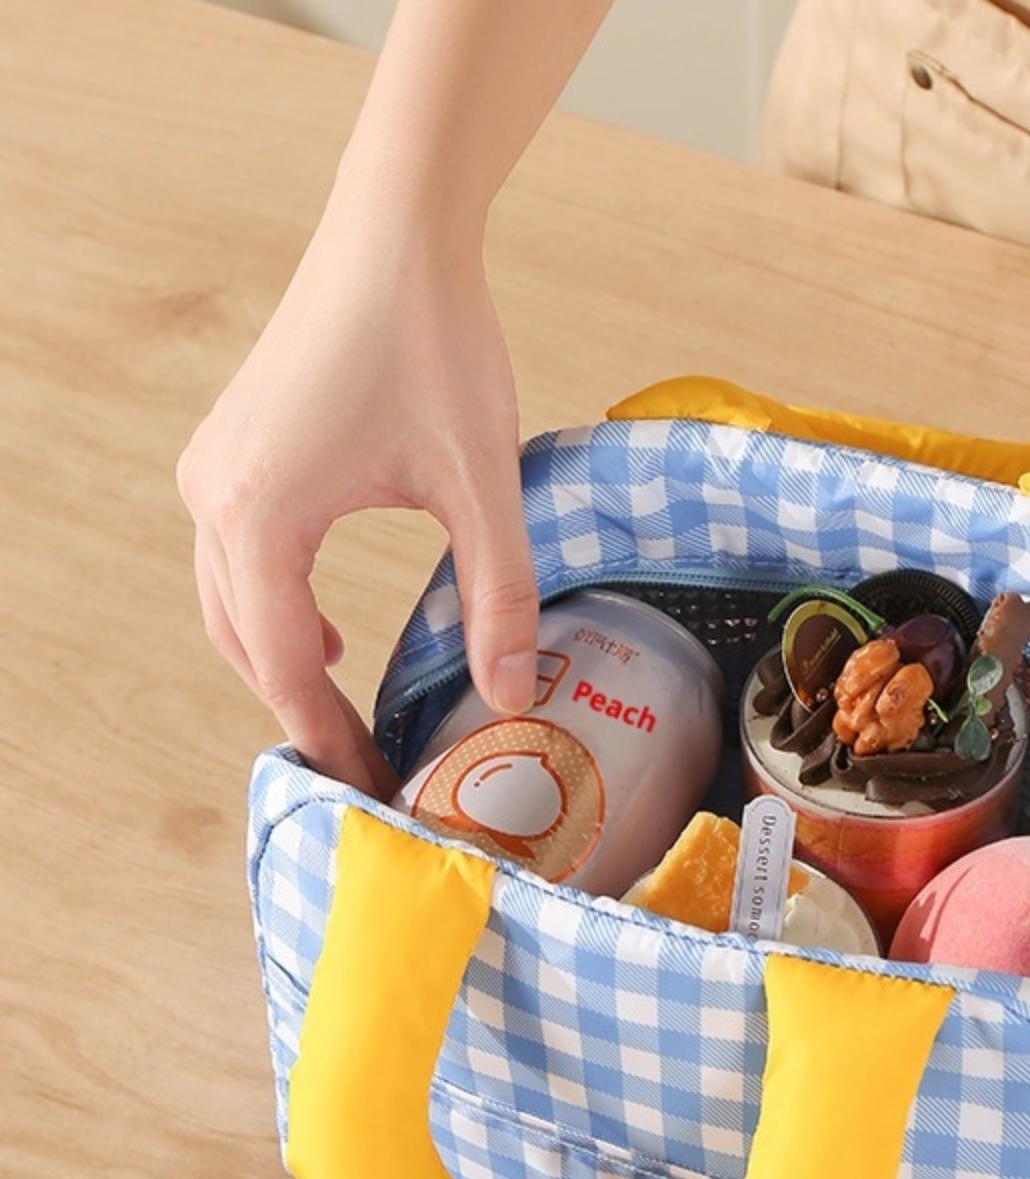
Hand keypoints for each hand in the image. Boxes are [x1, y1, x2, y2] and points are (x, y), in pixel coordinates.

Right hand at [177, 203, 537, 794]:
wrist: (395, 235)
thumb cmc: (435, 343)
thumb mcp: (481, 483)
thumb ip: (500, 596)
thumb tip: (511, 698)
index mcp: (259, 515)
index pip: (285, 666)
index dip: (331, 736)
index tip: (377, 786)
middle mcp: (212, 497)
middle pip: (245, 646)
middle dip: (306, 712)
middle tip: (372, 768)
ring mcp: (211, 470)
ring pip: (232, 607)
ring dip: (286, 665)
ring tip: (352, 717)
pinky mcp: (232, 451)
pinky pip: (236, 563)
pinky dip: (276, 614)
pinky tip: (334, 634)